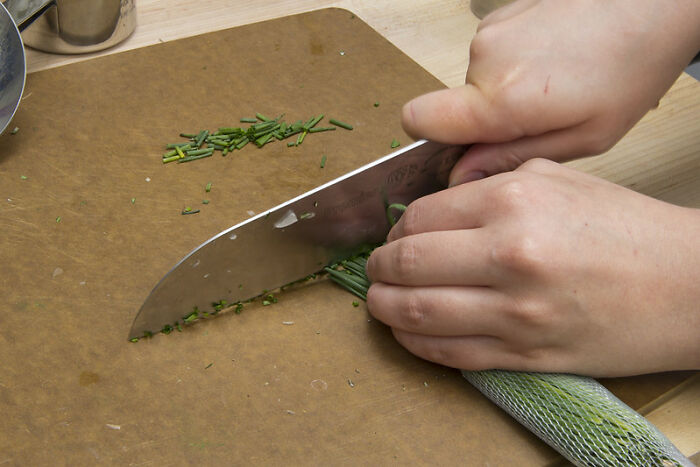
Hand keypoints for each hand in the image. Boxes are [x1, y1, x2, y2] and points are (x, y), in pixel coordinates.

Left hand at [365, 160, 699, 376]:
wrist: (689, 286)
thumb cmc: (627, 228)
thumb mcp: (560, 179)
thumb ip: (493, 181)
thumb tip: (440, 200)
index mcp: (513, 201)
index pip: (421, 215)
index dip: (396, 227)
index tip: (394, 234)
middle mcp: (508, 253)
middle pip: (408, 261)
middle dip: (380, 267)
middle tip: (376, 268)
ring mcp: (515, 310)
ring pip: (418, 312)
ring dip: (383, 308)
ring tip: (378, 301)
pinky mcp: (525, 353)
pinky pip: (450, 353)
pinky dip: (414, 343)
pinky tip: (405, 332)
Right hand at [401, 0, 699, 184]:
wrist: (653, 3)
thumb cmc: (630, 69)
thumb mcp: (582, 139)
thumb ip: (511, 159)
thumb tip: (461, 176)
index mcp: (501, 97)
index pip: (418, 121)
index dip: (429, 142)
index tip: (461, 152)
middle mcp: (484, 60)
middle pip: (452, 108)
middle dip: (486, 122)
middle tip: (538, 123)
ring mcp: (490, 33)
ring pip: (475, 83)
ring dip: (504, 94)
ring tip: (554, 89)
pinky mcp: (499, 17)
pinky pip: (490, 58)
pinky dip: (514, 68)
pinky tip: (553, 65)